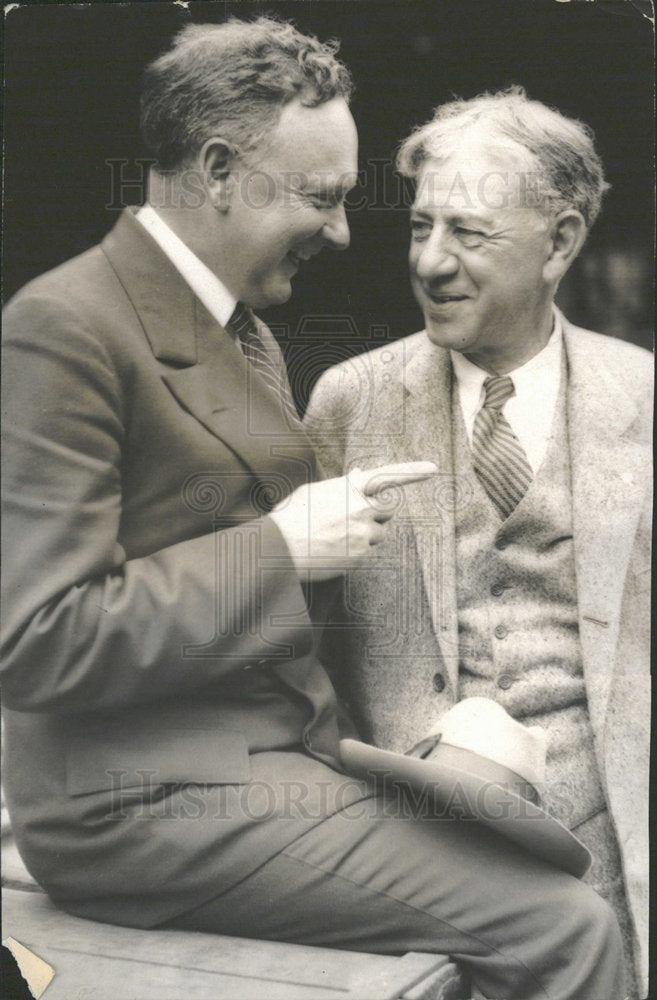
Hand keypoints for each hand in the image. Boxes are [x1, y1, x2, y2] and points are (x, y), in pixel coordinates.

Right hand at [269, 462, 436, 579]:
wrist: (279, 548)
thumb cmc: (292, 517)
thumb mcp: (315, 492)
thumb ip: (342, 484)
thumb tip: (362, 473)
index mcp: (350, 488)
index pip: (387, 476)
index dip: (412, 471)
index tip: (434, 468)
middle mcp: (361, 508)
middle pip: (388, 509)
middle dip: (377, 513)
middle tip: (354, 518)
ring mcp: (363, 532)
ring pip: (381, 533)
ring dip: (367, 534)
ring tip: (338, 536)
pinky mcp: (362, 555)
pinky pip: (370, 551)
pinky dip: (357, 550)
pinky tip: (335, 549)